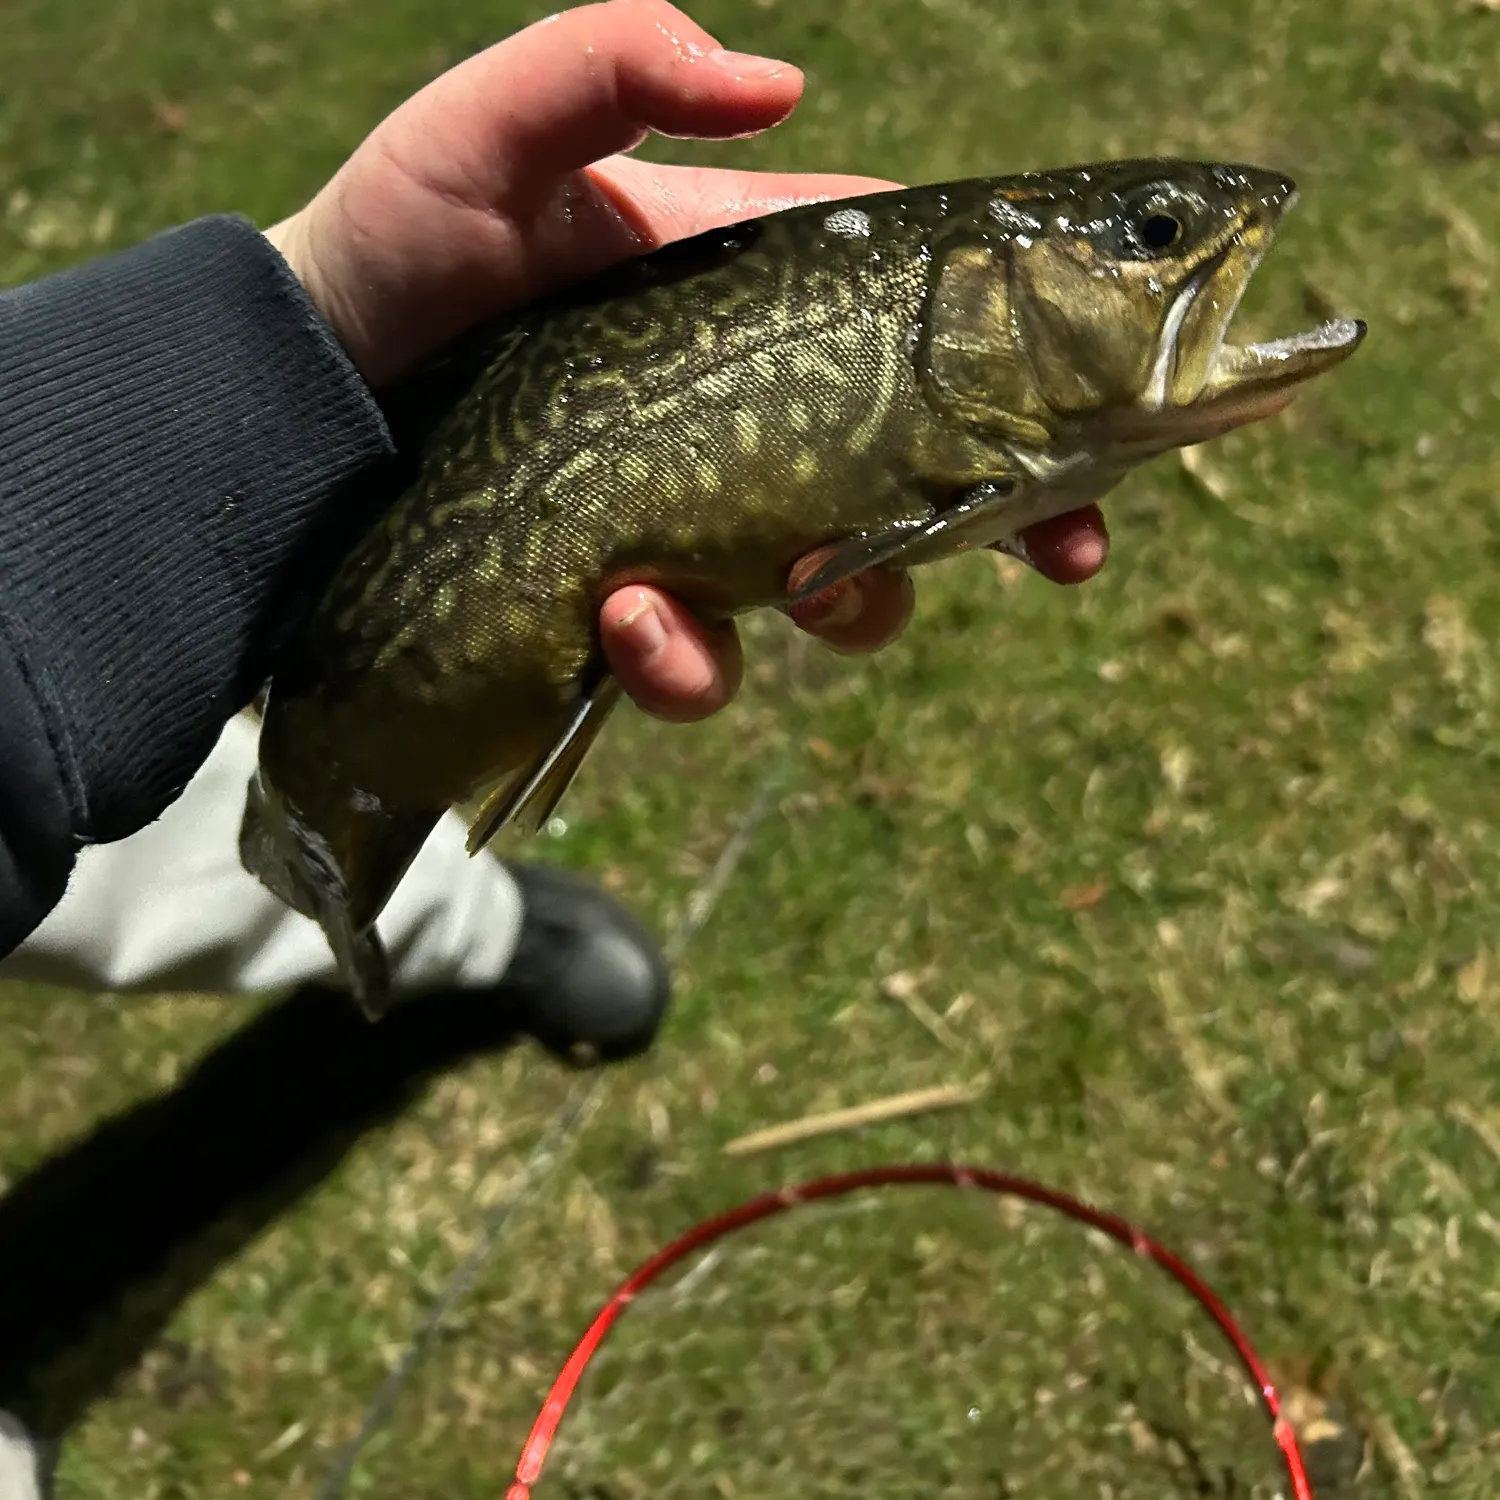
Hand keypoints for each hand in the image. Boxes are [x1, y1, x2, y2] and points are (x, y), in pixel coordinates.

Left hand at [265, 0, 1108, 723]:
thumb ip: (615, 65)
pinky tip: (626, 620)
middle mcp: (761, 420)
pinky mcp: (635, 605)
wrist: (307, 392)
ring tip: (764, 588)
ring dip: (837, 607)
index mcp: (767, 298)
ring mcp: (705, 523)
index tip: (1110, 439)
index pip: (940, 340)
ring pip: (834, 597)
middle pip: (927, 485)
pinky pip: (700, 662)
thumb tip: (780, 86)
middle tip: (1058, 553)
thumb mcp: (495, 129)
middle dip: (1004, 527)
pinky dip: (682, 658)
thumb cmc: (402, 240)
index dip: (1038, 389)